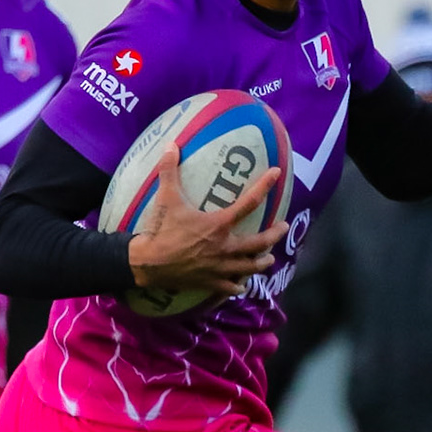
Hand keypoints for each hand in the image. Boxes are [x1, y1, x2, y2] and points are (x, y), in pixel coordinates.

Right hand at [125, 147, 288, 299]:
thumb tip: (170, 145)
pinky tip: (242, 284)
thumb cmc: (160, 230)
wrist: (148, 263)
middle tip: (283, 227)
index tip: (277, 174)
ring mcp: (220, 268)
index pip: (249, 202)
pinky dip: (238, 286)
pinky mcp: (211, 283)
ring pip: (251, 268)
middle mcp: (225, 247)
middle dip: (275, 235)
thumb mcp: (166, 198)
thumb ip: (169, 170)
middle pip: (260, 243)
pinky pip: (232, 287)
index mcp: (219, 225)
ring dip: (262, 262)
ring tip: (268, 259)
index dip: (265, 185)